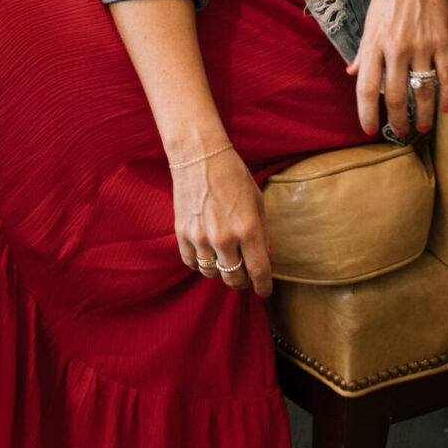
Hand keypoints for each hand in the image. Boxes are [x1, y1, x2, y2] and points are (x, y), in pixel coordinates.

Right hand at [171, 142, 272, 296]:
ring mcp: (201, 237)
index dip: (263, 286)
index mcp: (248, 229)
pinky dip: (201, 264)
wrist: (199, 156)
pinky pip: (192, 264)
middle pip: (234, 279)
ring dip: (221, 272)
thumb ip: (262, 232)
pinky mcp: (182, 234)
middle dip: (243, 282)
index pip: (259, 271)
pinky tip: (207, 253)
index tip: (264, 291)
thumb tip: (265, 256)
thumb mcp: (257, 201)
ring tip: (225, 261)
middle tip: (245, 276)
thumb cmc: (233, 175)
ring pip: (212, 274)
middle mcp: (224, 238)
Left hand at [346, 0, 447, 140]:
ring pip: (421, 91)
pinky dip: (447, 96)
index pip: (366, 88)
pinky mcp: (443, 41)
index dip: (367, 113)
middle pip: (394, 96)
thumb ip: (363, 50)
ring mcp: (421, 45)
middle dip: (397, 120)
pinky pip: (446, 76)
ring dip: (422, 114)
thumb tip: (352, 73)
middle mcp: (395, 48)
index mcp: (374, 43)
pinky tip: (445, 109)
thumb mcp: (370, 19)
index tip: (370, 129)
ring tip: (422, 127)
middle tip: (400, 132)